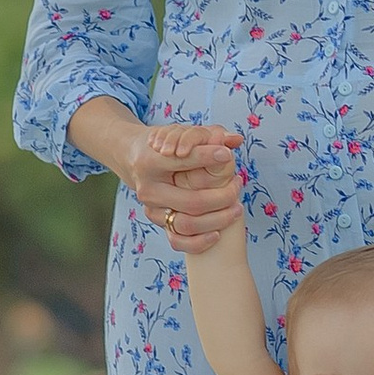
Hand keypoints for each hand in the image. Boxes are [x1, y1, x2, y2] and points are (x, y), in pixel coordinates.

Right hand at [125, 119, 244, 252]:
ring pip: (187, 224)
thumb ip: (209, 135)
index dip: (207, 157)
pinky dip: (200, 242)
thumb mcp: (183, 133)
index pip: (183, 161)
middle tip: (238, 185)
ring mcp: (151, 209)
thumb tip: (235, 140)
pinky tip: (218, 233)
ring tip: (237, 207)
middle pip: (192, 201)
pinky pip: (178, 241)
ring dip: (217, 219)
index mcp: (150, 162)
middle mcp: (148, 188)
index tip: (227, 155)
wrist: (135, 157)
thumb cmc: (166, 143)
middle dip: (222, 197)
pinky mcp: (157, 222)